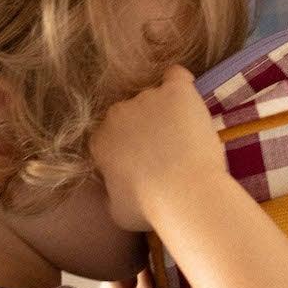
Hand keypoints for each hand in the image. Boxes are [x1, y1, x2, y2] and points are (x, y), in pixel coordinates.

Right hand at [88, 63, 226, 232]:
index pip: (109, 134)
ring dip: (166, 112)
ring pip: (156, 98)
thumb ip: (111, 193)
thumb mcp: (118, 211)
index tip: (142, 160)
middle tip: (166, 149)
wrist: (185, 194)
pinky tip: (188, 96)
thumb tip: (113, 189)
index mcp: (100, 140)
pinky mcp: (176, 92)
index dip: (126, 146)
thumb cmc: (150, 208)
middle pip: (130, 113)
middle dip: (144, 127)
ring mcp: (147, 98)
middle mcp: (117, 114)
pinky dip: (180, 82)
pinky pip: (176, 76)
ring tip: (186, 137)